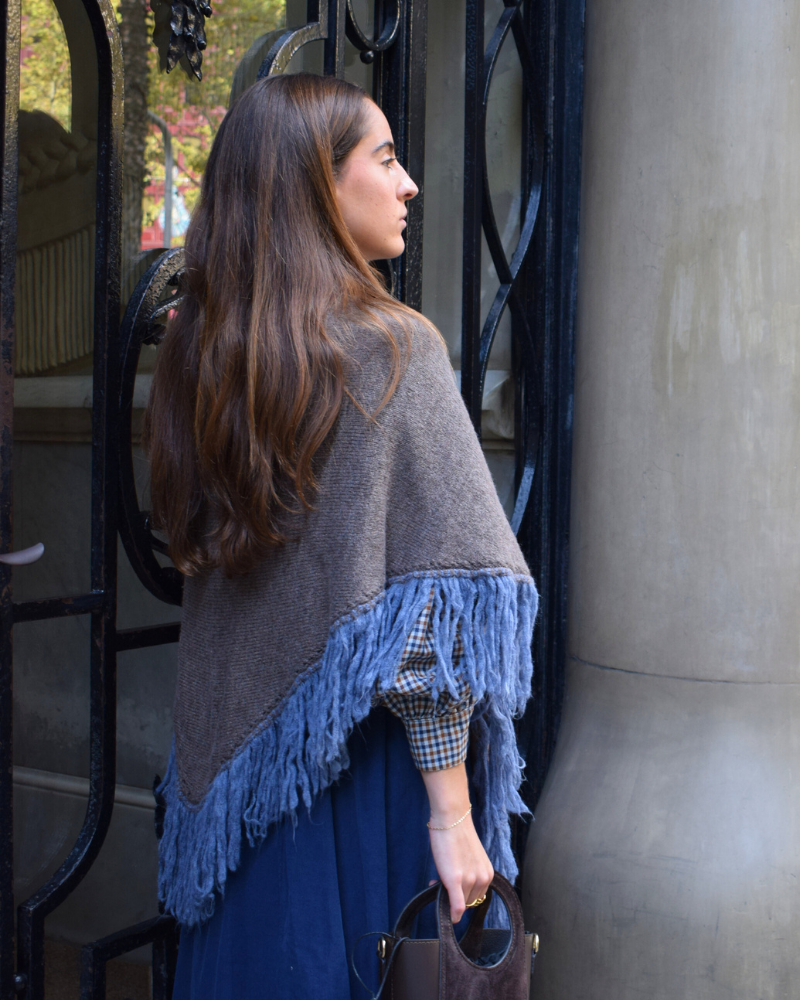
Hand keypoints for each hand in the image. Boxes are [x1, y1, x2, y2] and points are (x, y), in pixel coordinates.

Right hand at [421, 764, 493, 923]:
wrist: (452, 818)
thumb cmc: (457, 834)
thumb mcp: (470, 858)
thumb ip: (468, 874)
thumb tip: (457, 891)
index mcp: (488, 873)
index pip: (477, 897)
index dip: (463, 895)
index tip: (453, 888)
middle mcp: (483, 878)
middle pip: (469, 902)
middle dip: (455, 896)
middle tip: (441, 882)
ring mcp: (469, 880)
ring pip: (460, 904)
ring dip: (448, 898)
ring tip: (438, 879)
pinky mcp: (455, 880)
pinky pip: (456, 906)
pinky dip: (452, 914)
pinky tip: (448, 916)